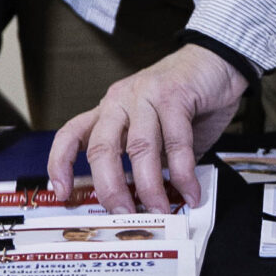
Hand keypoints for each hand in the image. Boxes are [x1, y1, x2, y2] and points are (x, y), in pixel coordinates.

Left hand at [47, 45, 246, 212]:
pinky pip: (176, 142)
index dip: (60, 164)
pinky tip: (190, 192)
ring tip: (160, 210)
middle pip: (102, 147)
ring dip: (149, 185)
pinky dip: (183, 173)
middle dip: (110, 187)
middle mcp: (120, 100)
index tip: (62, 193)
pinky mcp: (174, 94)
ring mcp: (146, 94)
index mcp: (109, 110)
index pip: (71, 134)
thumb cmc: (185, 100)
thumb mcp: (155, 132)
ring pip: (139, 147)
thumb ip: (148, 161)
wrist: (215, 60)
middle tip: (123, 214)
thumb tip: (144, 205)